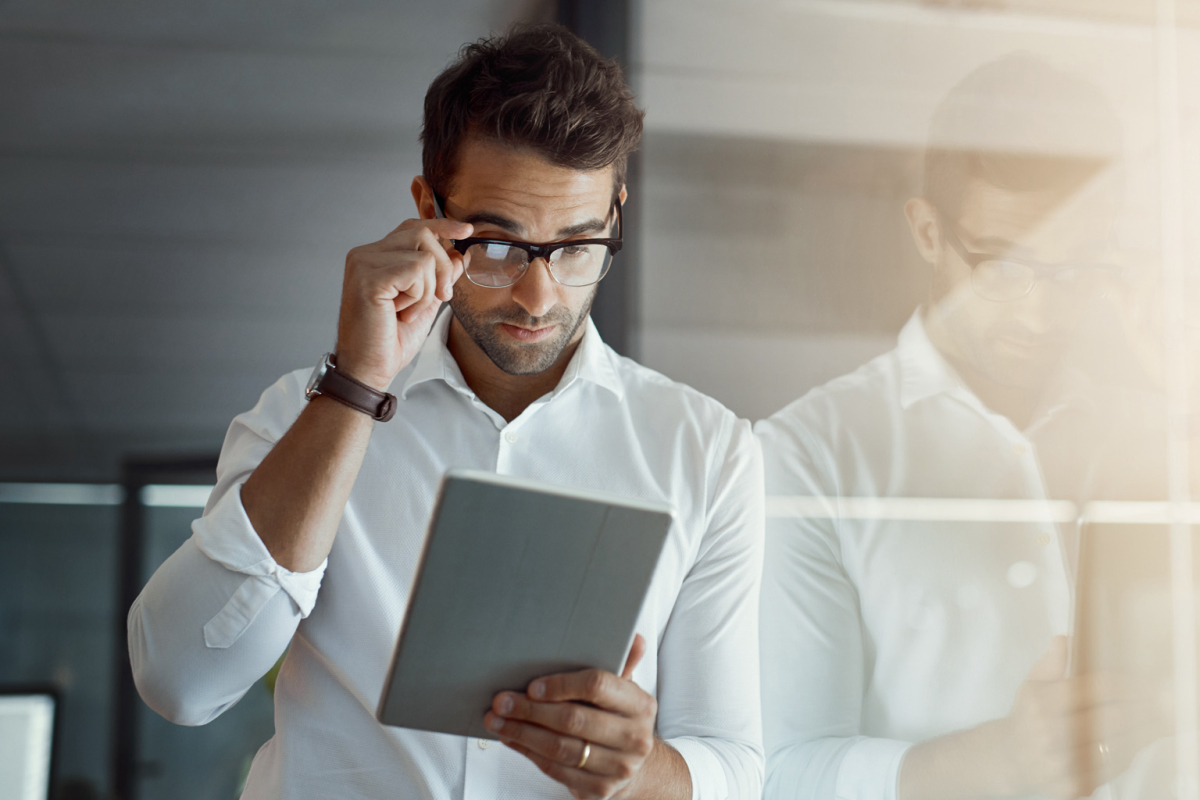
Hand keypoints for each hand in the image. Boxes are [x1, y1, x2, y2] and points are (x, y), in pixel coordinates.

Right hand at [334, 217, 471, 390]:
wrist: (369, 368)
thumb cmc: (390, 340)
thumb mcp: (425, 303)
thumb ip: (440, 277)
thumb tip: (459, 254)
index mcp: (375, 257)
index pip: (413, 228)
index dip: (441, 226)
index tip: (466, 231)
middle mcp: (365, 254)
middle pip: (423, 235)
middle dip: (442, 269)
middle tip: (440, 298)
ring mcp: (364, 263)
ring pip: (423, 255)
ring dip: (428, 289)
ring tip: (408, 310)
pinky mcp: (368, 277)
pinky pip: (416, 271)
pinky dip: (419, 296)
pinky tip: (401, 313)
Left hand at [485, 635, 657, 799]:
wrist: (633, 765)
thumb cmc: (618, 719)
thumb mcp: (623, 690)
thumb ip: (621, 662)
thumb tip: (633, 638)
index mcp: (640, 705)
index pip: (598, 686)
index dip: (562, 685)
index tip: (533, 686)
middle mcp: (634, 737)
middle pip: (574, 720)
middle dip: (531, 710)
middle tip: (502, 702)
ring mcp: (618, 767)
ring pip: (561, 748)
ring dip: (523, 733)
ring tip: (498, 721)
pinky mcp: (599, 789)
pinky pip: (557, 770)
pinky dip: (529, 753)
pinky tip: (512, 739)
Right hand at [998, 636, 1157, 798]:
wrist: (1009, 759)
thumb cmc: (1027, 718)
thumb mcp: (1032, 685)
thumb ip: (1051, 663)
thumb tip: (1065, 638)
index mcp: (1042, 704)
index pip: (1093, 689)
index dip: (1123, 684)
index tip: (1141, 681)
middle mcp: (1050, 734)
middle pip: (1111, 718)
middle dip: (1139, 708)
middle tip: (1156, 699)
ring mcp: (1062, 763)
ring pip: (1117, 745)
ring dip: (1141, 731)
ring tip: (1156, 719)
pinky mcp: (1073, 784)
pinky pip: (1112, 768)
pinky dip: (1129, 753)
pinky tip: (1137, 741)